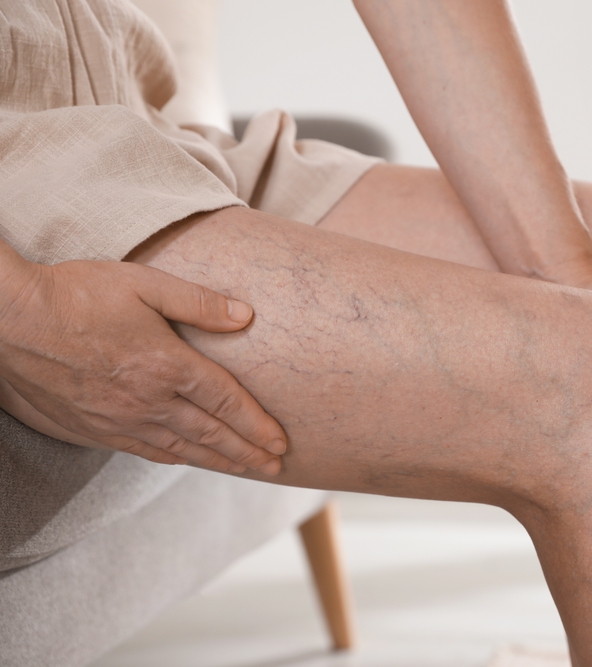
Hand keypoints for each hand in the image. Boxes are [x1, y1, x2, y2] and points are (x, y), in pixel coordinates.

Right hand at [0, 256, 285, 473]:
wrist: (8, 322)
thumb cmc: (77, 294)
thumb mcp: (144, 283)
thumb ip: (198, 302)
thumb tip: (245, 316)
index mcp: (167, 365)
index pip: (226, 402)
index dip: (257, 424)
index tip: (281, 442)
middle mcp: (148, 401)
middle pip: (211, 434)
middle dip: (248, 453)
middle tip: (276, 467)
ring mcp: (119, 419)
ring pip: (181, 449)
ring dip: (218, 462)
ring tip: (246, 471)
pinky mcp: (93, 429)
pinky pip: (145, 452)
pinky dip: (176, 459)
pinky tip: (188, 461)